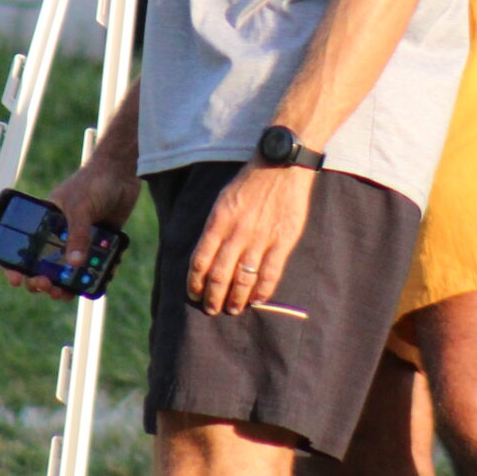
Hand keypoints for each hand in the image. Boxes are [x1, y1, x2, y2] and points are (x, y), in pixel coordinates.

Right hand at [12, 157, 139, 300]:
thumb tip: (74, 264)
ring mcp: (79, 241)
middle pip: (44, 265)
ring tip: (66, 293)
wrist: (122, 173)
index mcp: (45, 222)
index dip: (16, 265)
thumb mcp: (81, 208)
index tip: (17, 280)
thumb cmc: (94, 183)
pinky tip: (97, 281)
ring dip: (65, 285)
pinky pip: (92, 268)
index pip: (24, 247)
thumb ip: (78, 234)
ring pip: (68, 272)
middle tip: (47, 286)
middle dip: (42, 280)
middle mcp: (59, 234)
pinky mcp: (98, 245)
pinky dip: (94, 277)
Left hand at [188, 163, 314, 315]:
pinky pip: (270, 273)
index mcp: (218, 221)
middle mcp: (237, 232)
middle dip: (213, 296)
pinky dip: (262, 290)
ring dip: (236, 298)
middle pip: (220, 274)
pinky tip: (256, 300)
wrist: (280, 167)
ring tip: (232, 309)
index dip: (195, 282)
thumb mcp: (222, 200)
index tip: (194, 293)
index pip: (200, 260)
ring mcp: (261, 238)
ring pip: (244, 278)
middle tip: (211, 308)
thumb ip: (215, 228)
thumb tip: (207, 256)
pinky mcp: (283, 241)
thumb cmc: (248, 184)